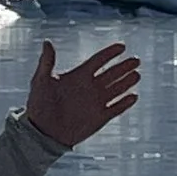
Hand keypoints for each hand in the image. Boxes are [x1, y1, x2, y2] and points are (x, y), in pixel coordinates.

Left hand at [25, 40, 140, 150]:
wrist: (42, 133)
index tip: (122, 46)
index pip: (98, 61)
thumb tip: (47, 42)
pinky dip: (125, 103)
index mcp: (78, 76)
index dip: (110, 53)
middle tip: (136, 60)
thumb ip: (46, 62)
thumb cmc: (38, 106)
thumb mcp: (41, 81)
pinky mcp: (99, 118)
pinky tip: (134, 96)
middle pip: (112, 74)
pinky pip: (116, 108)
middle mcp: (89, 88)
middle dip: (124, 67)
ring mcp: (96, 103)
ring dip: (127, 82)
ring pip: (117, 89)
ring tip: (137, 75)